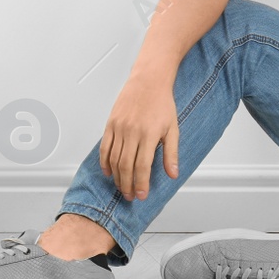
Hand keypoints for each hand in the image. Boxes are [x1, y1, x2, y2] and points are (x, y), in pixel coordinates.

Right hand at [99, 71, 180, 201]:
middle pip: (126, 166)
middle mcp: (132, 132)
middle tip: (131, 196)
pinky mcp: (110, 124)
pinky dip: (105, 162)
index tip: (142, 195)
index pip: (143, 166)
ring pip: (114, 159)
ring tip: (122, 187)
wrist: (149, 82)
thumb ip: (171, 153)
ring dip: (117, 177)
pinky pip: (104, 147)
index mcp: (150, 134)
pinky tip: (109, 172)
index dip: (141, 183)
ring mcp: (119, 128)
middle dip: (128, 184)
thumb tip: (173, 174)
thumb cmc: (162, 104)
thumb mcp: (173, 128)